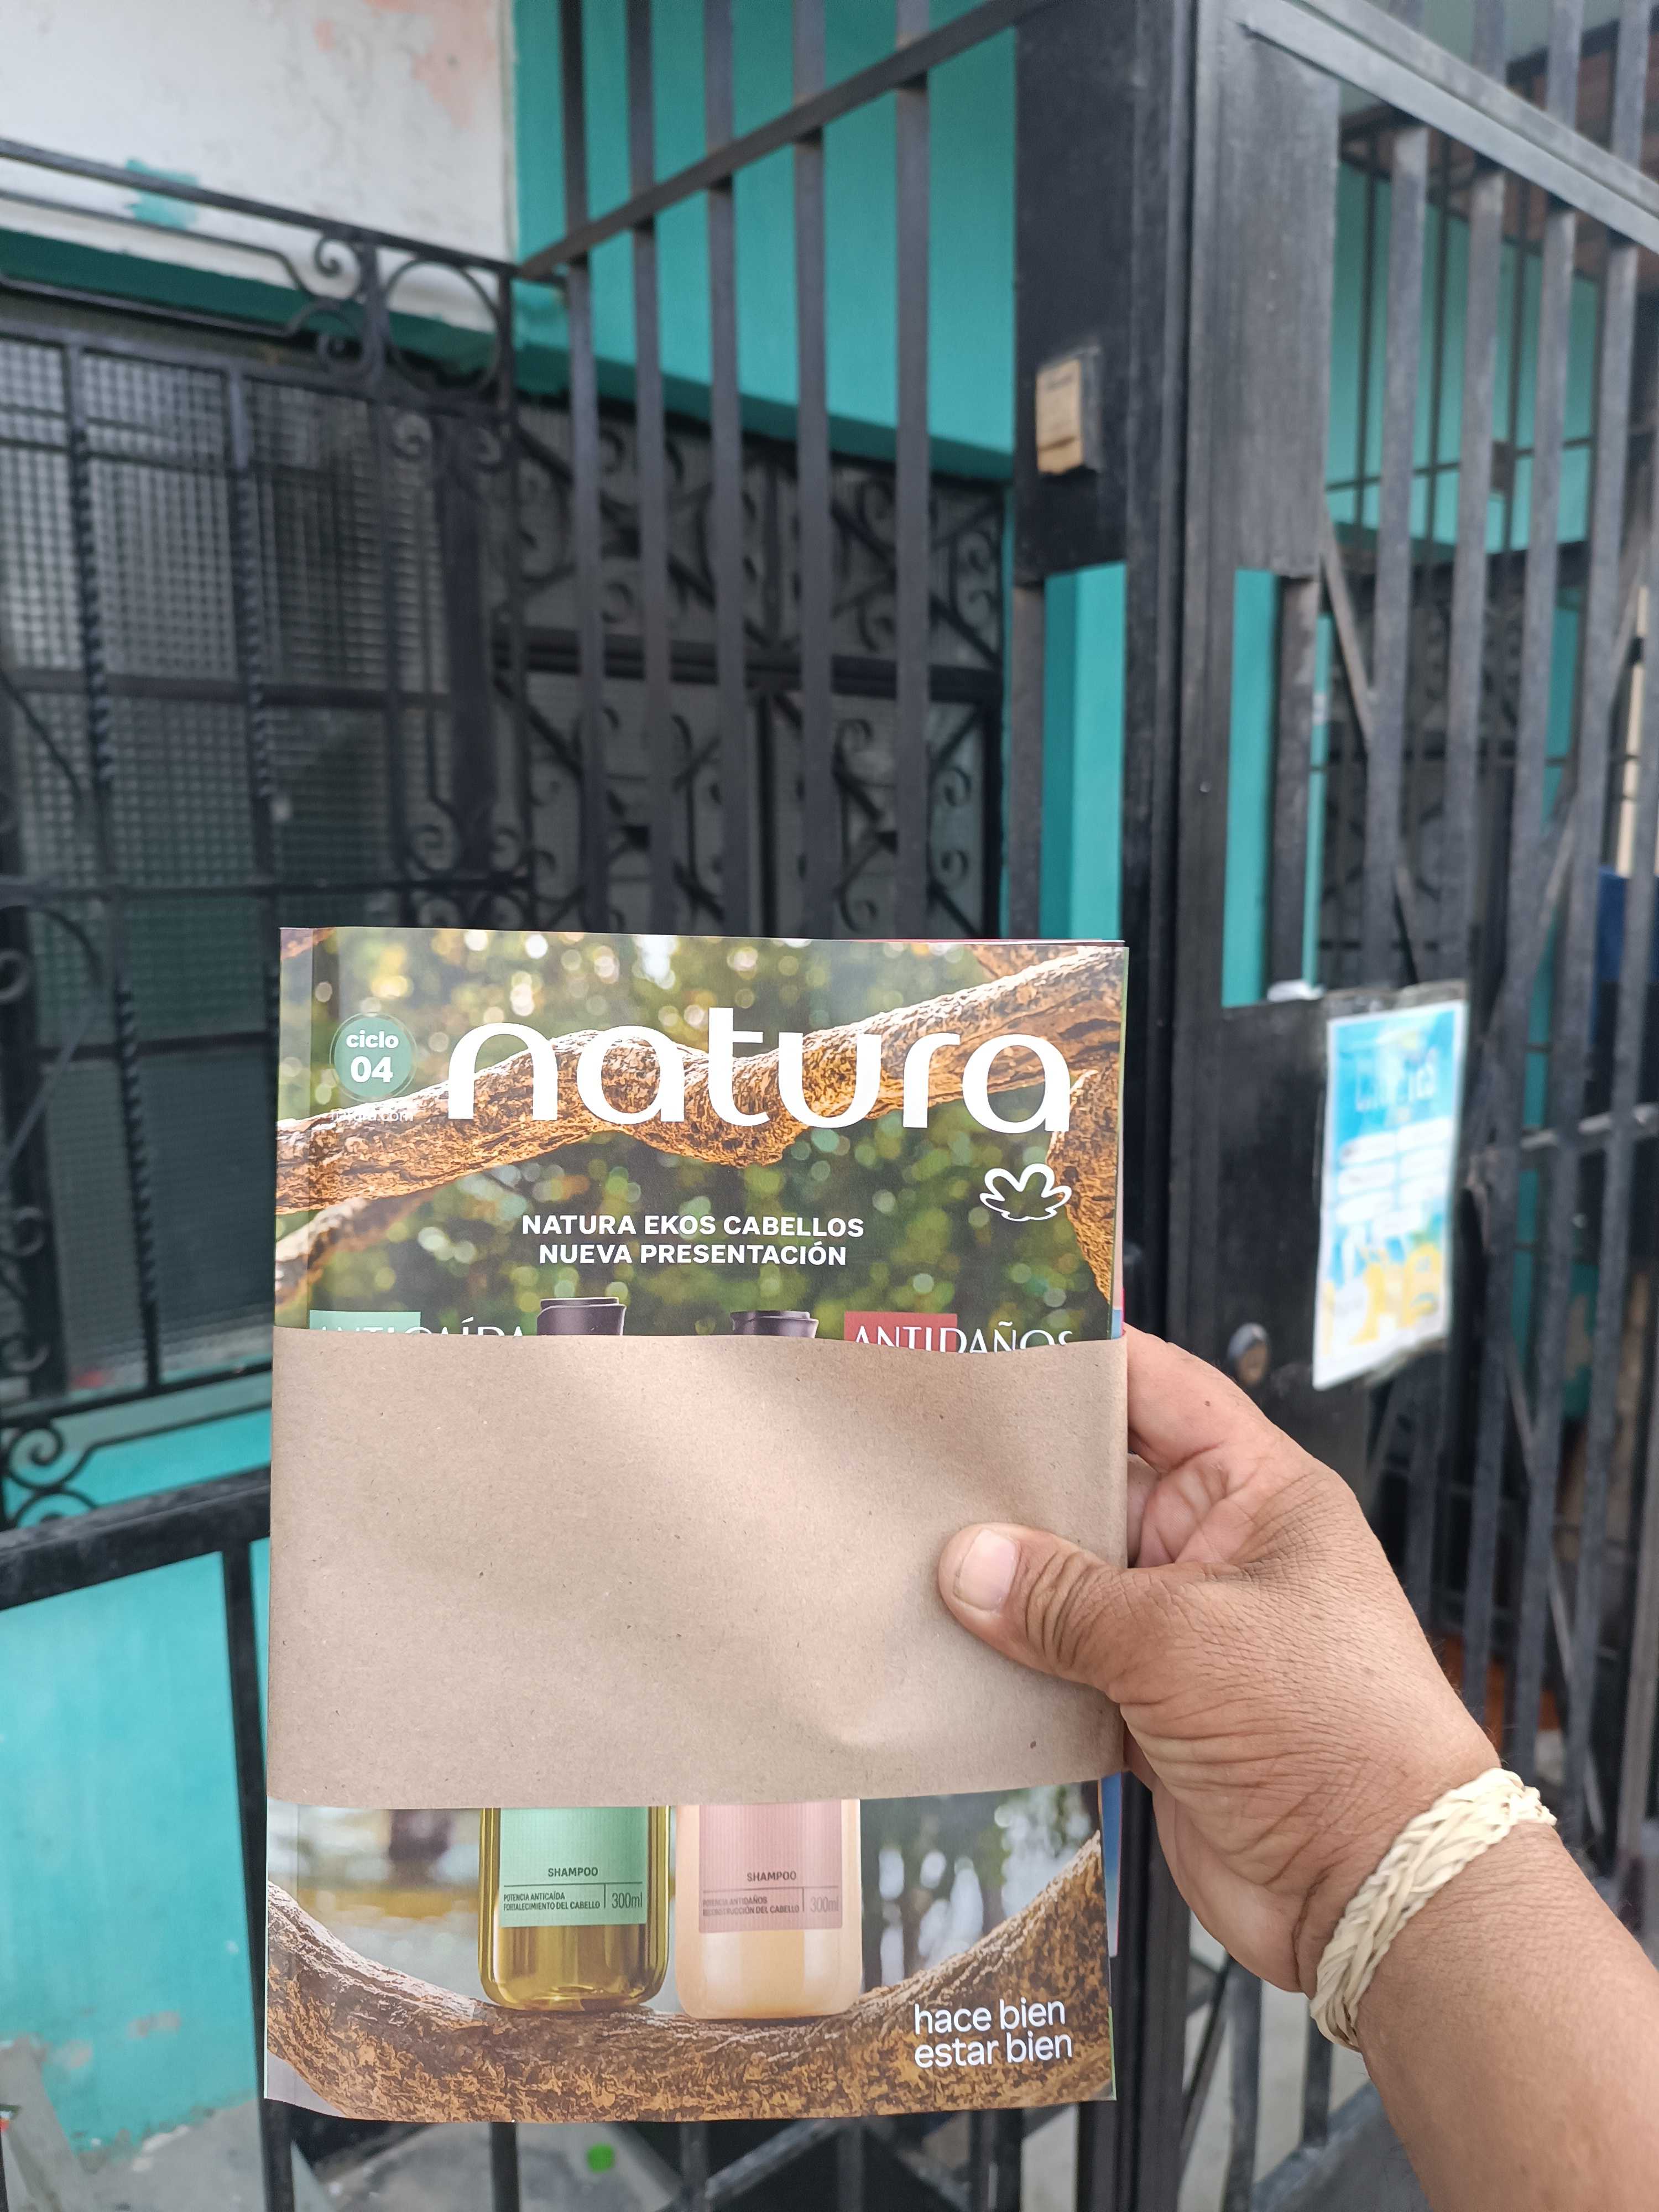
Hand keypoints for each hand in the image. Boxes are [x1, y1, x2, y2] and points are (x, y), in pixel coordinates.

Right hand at [937, 1327, 1495, 1993]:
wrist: (1379, 1891)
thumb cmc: (1327, 1731)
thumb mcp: (1183, 1641)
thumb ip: (1064, 1601)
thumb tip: (964, 1564)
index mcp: (1259, 1493)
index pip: (1159, 1392)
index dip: (1082, 1363)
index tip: (992, 1349)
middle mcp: (1222, 1551)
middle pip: (1102, 1489)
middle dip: (1018, 1484)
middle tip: (920, 1461)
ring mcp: (1188, 1634)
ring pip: (1075, 1584)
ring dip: (1007, 1584)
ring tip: (912, 1553)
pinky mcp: (1157, 1712)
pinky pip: (1069, 1669)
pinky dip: (1017, 1666)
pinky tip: (949, 1653)